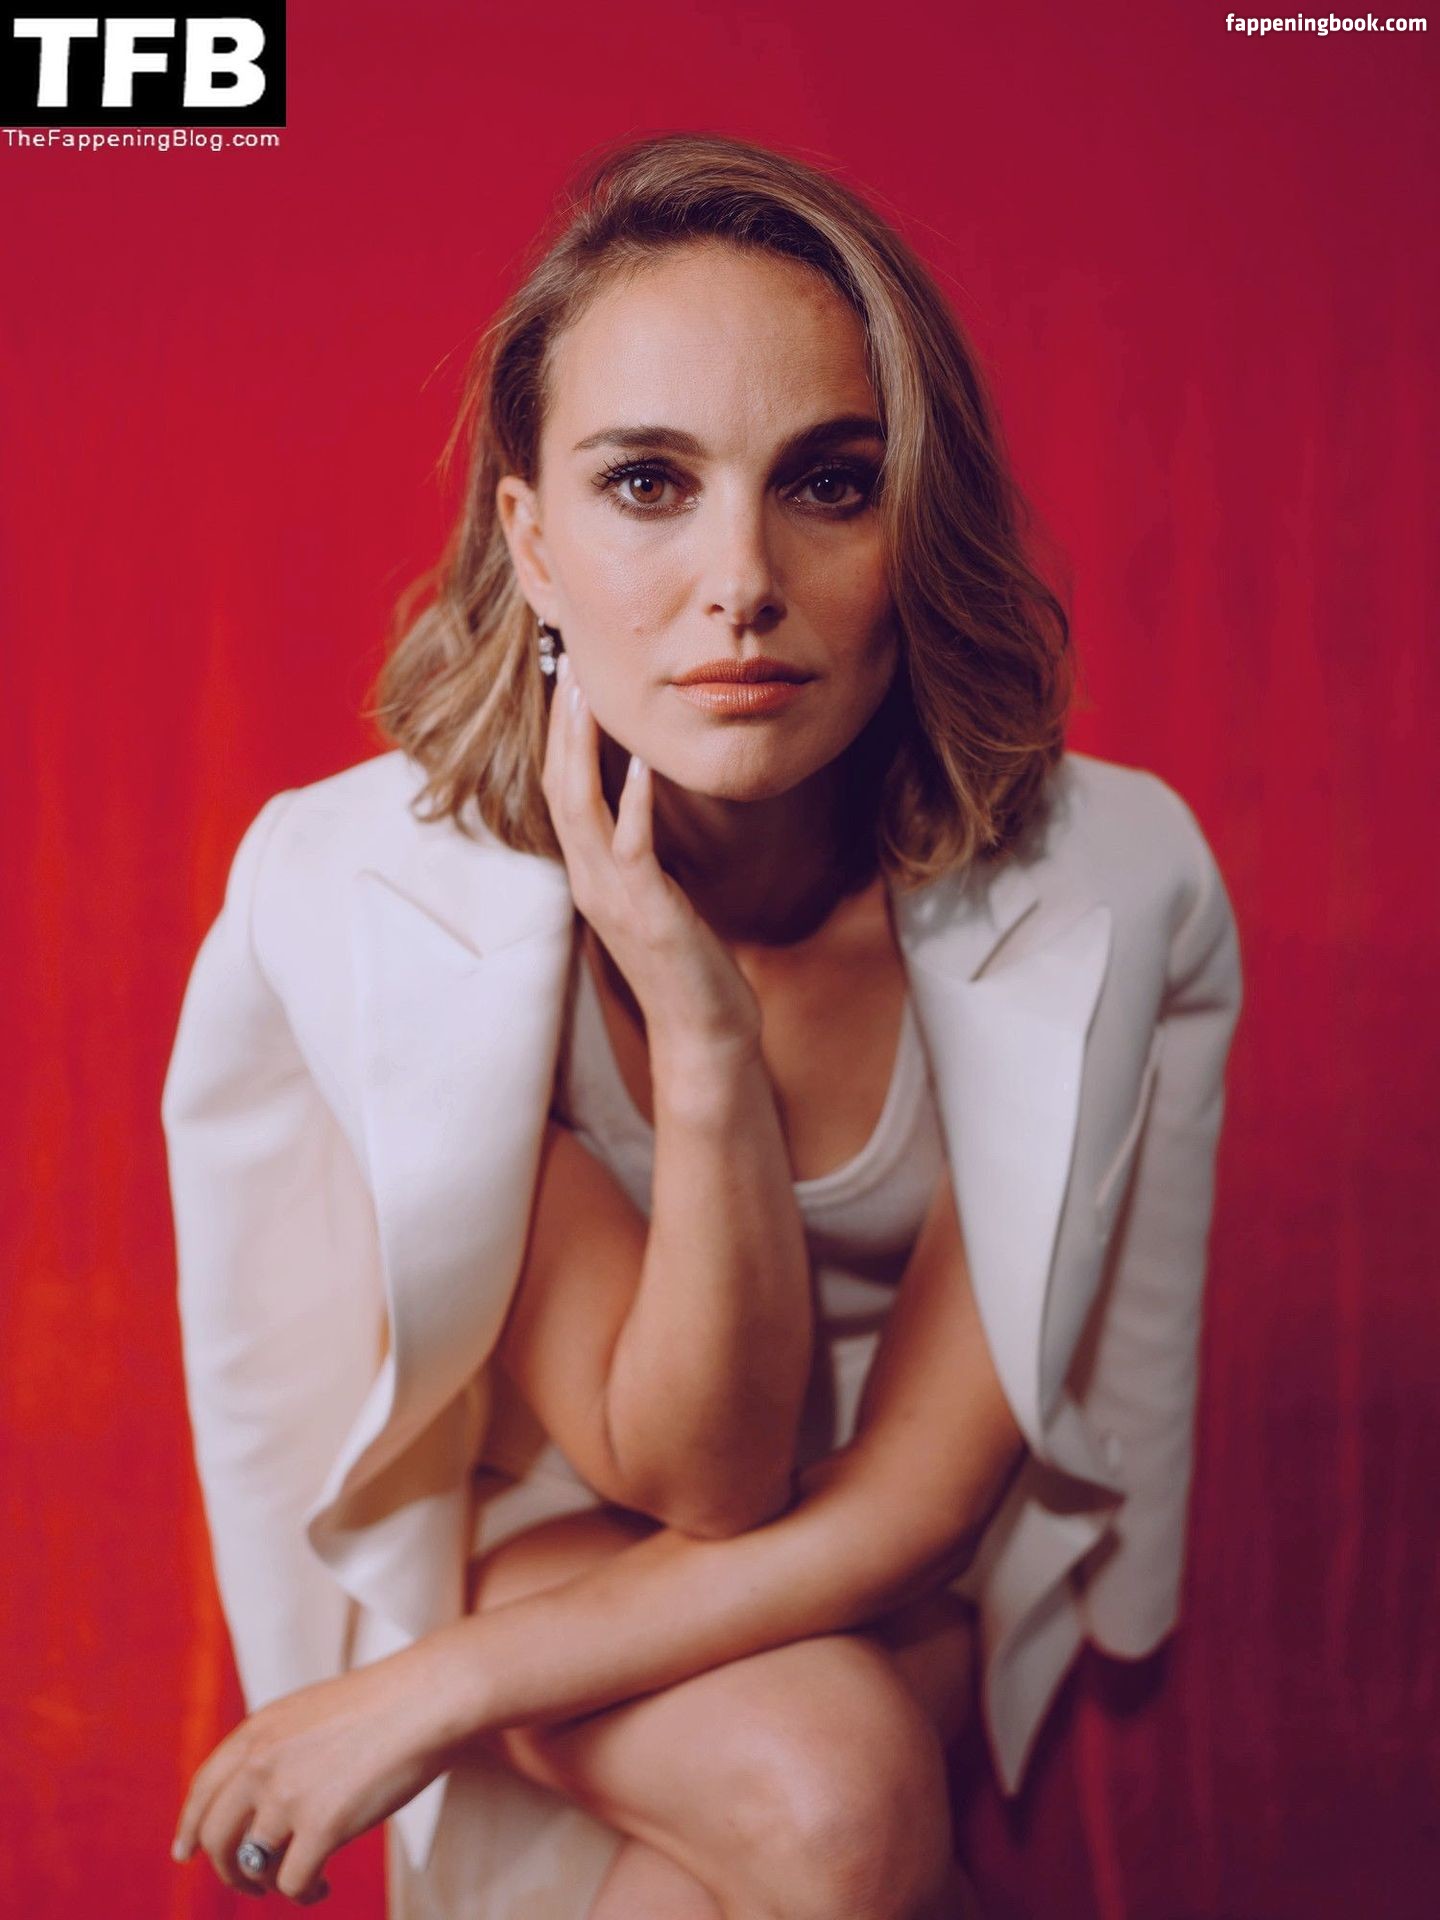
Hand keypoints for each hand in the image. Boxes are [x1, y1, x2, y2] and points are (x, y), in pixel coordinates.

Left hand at [170, 1645, 448, 1901]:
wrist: (426, 1698)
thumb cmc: (383, 1704)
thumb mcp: (310, 1711)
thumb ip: (277, 1747)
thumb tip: (258, 1797)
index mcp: (258, 1731)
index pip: (202, 1789)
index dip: (189, 1825)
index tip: (184, 1852)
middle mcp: (262, 1764)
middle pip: (215, 1838)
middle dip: (228, 1869)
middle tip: (250, 1883)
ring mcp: (288, 1796)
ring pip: (250, 1866)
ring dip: (267, 1885)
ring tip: (297, 1882)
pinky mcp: (322, 1826)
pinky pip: (291, 1883)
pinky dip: (303, 1894)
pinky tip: (322, 1886)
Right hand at [542, 652, 760, 1055]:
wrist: (700, 1031)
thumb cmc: (686, 963)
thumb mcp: (655, 896)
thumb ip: (639, 851)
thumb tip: (642, 802)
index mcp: (588, 873)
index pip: (558, 789)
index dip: (557, 733)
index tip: (565, 678)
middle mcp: (589, 879)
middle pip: (557, 785)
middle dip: (560, 722)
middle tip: (565, 660)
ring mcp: (612, 896)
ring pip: (580, 808)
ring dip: (582, 746)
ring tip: (587, 692)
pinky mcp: (647, 911)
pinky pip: (632, 845)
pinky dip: (635, 800)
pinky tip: (644, 761)